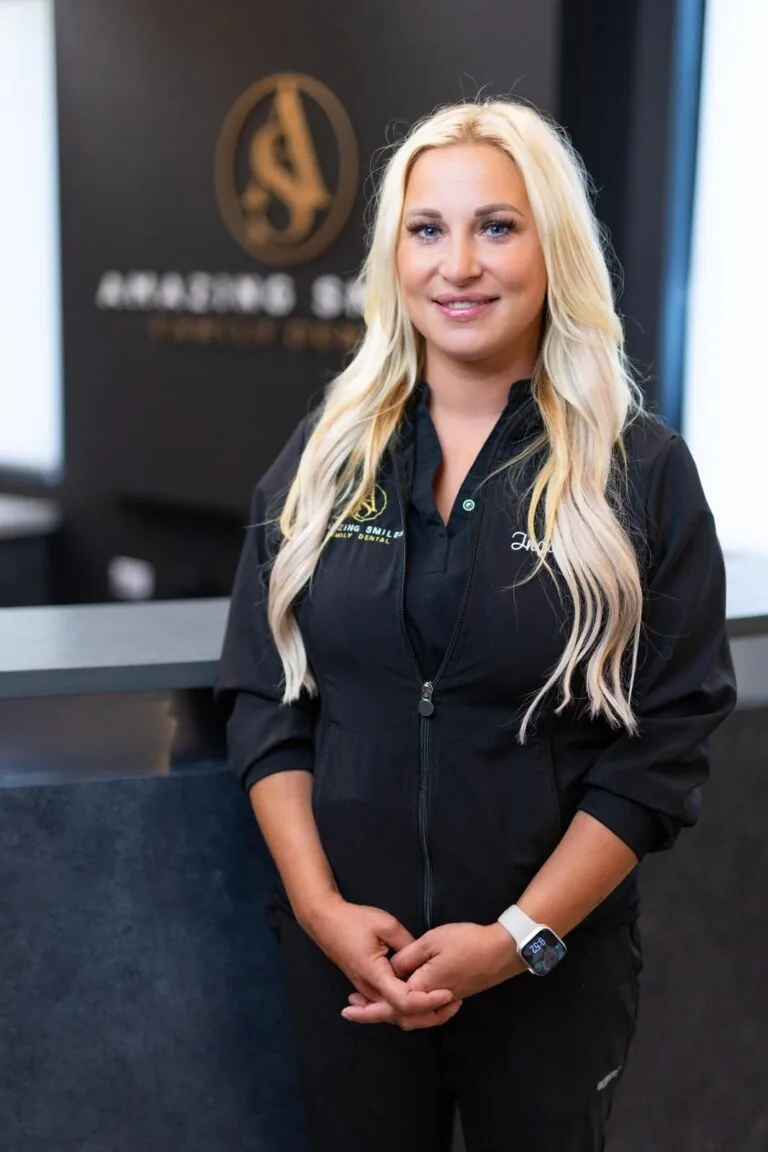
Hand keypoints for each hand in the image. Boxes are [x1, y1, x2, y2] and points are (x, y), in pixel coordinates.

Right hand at [301, 895, 456, 1023]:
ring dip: (421, 1011)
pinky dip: (409, 1004)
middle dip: (430, 1013)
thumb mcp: (386, 924)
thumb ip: (408, 944)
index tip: (448, 991)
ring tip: (446, 1002)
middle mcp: (370, 989)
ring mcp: (367, 990)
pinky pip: (390, 1003)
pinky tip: (426, 997)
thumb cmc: (353, 920)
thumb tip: (424, 959)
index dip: (428, 1000)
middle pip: (402, 1014)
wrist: (324, 921)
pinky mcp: (367, 987)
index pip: (404, 1001)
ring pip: (396, 1012)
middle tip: (455, 1002)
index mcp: (374, 975)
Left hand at [341, 922, 525, 1024]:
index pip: (390, 1006)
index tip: (347, 1008)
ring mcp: (443, 1001)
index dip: (367, 1009)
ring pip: (411, 1016)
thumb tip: (389, 968)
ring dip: (389, 1011)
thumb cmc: (466, 942)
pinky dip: (406, 1008)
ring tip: (369, 1002)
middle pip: (398, 1016)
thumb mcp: (430, 941)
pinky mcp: (450, 995)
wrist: (501, 951)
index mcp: (422, 988)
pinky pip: (423, 1011)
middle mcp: (432, 1001)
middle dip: (373, 1013)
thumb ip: (406, 958)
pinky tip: (400, 994)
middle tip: (351, 1009)